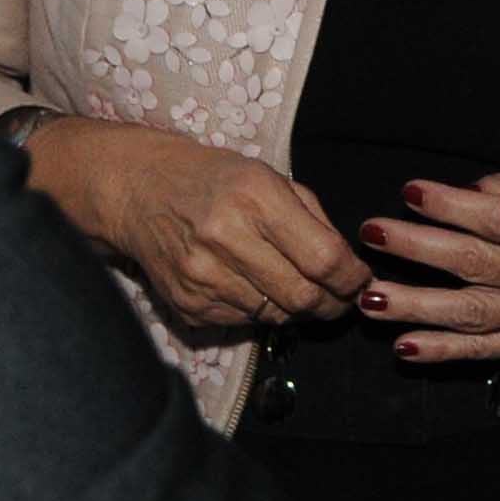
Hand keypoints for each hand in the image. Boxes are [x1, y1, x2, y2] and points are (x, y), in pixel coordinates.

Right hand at [22, 117, 369, 334]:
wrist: (139, 191)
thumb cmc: (215, 179)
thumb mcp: (270, 178)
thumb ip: (314, 220)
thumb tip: (351, 270)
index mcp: (255, 198)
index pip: (323, 259)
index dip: (351, 279)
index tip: (360, 281)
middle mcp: (226, 239)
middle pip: (303, 297)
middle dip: (331, 303)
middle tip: (340, 299)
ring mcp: (203, 277)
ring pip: (276, 315)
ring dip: (296, 309)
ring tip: (295, 288)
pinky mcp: (188, 305)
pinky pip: (244, 322)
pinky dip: (261, 311)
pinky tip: (254, 287)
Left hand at [356, 168, 499, 363]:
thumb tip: (462, 191)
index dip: (452, 207)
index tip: (409, 191)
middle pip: (477, 265)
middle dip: (417, 249)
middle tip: (371, 233)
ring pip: (473, 314)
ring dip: (416, 307)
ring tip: (370, 297)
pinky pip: (486, 351)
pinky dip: (444, 352)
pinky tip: (405, 347)